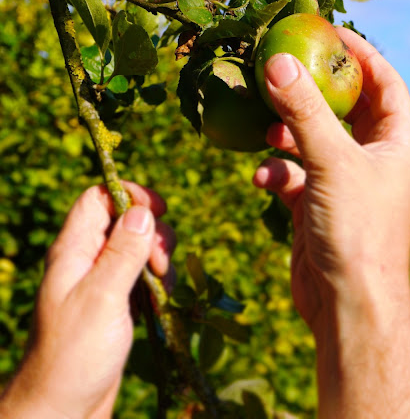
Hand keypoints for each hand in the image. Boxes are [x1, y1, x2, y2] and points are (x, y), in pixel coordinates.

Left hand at [0, 181, 175, 418]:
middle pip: (126, 221)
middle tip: (162, 262)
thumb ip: (123, 252)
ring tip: (164, 287)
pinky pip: (143, 277)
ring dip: (159, 260)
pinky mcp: (115, 304)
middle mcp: (86, 260)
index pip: (98, 199)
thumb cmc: (74, 354)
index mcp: (73, 250)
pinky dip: (158, 282)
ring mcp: (102, 282)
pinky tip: (162, 302)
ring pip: (138, 249)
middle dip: (153, 233)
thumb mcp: (102, 297)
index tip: (160, 210)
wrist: (62, 409)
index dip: (129, 195)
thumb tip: (143, 212)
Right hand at [253, 28, 409, 334]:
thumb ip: (304, 111)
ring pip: (313, 139)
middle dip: (314, 89)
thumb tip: (278, 62)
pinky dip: (276, 171)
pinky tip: (262, 179)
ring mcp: (344, 181)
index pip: (385, 82)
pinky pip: (293, 173)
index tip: (328, 31)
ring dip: (287, 131)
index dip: (361, 53)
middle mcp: (373, 158)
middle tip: (283, 65)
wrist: (347, 304)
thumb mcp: (331, 162)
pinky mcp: (317, 204)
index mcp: (395, 143)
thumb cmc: (356, 231)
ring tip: (265, 125)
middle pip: (345, 107)